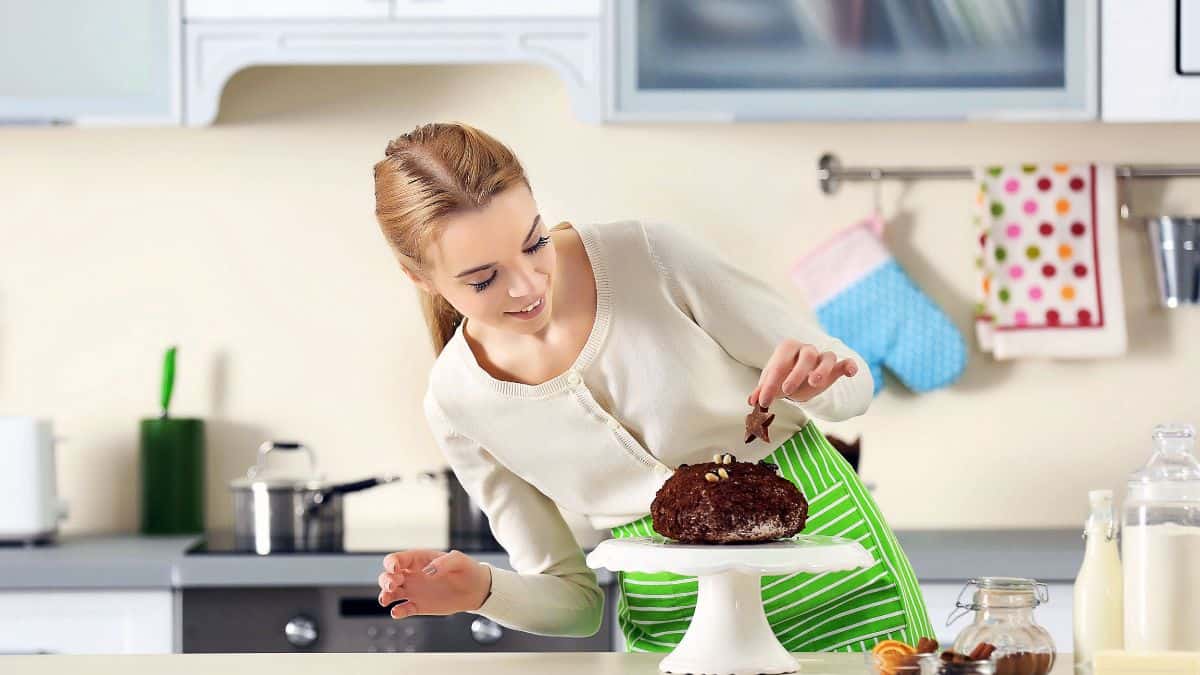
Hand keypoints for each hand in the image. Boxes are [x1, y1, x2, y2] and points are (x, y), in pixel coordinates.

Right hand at [377, 549, 491, 618]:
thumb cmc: (467, 570)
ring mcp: (413, 591)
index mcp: (419, 560)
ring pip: (390, 592)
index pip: (397, 559)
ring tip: (387, 600)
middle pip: (388, 576)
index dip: (391, 563)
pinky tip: (398, 612)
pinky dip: (397, 611)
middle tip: (393, 586)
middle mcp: (412, 575)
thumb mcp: (459, 560)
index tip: (395, 569)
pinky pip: (403, 609)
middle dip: (385, 580)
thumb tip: (428, 571)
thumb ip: (444, 562)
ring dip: (385, 595)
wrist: (475, 590)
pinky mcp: (418, 606)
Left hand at [749, 340, 858, 407]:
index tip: (764, 401)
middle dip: (796, 373)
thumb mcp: (770, 384)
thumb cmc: (781, 379)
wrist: (797, 380)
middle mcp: (806, 349)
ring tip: (815, 383)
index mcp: (787, 348)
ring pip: (827, 357)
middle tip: (787, 391)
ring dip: (822, 370)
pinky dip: (849, 366)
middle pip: (806, 356)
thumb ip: (762, 391)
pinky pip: (844, 363)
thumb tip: (752, 400)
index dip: (770, 383)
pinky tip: (851, 372)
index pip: (780, 363)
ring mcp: (822, 357)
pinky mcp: (835, 367)